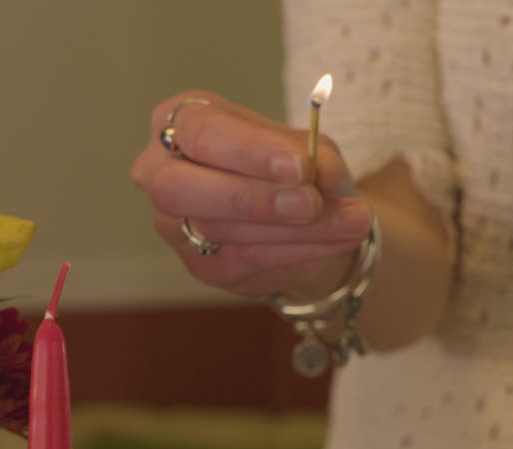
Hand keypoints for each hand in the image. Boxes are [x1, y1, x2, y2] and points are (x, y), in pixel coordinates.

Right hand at [130, 90, 372, 298]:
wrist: (303, 218)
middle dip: (250, 196)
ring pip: (219, 228)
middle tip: (310, 201)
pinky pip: (241, 260)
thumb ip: (312, 154)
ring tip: (352, 219)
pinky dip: (296, 250)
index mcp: (182, 121)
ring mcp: (173, 223)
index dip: (247, 151)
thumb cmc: (291, 167)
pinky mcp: (198, 263)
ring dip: (292, 228)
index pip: (200, 132)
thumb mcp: (310, 147)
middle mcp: (160, 171)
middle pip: (179, 187)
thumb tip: (316, 172)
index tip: (299, 165)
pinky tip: (337, 239)